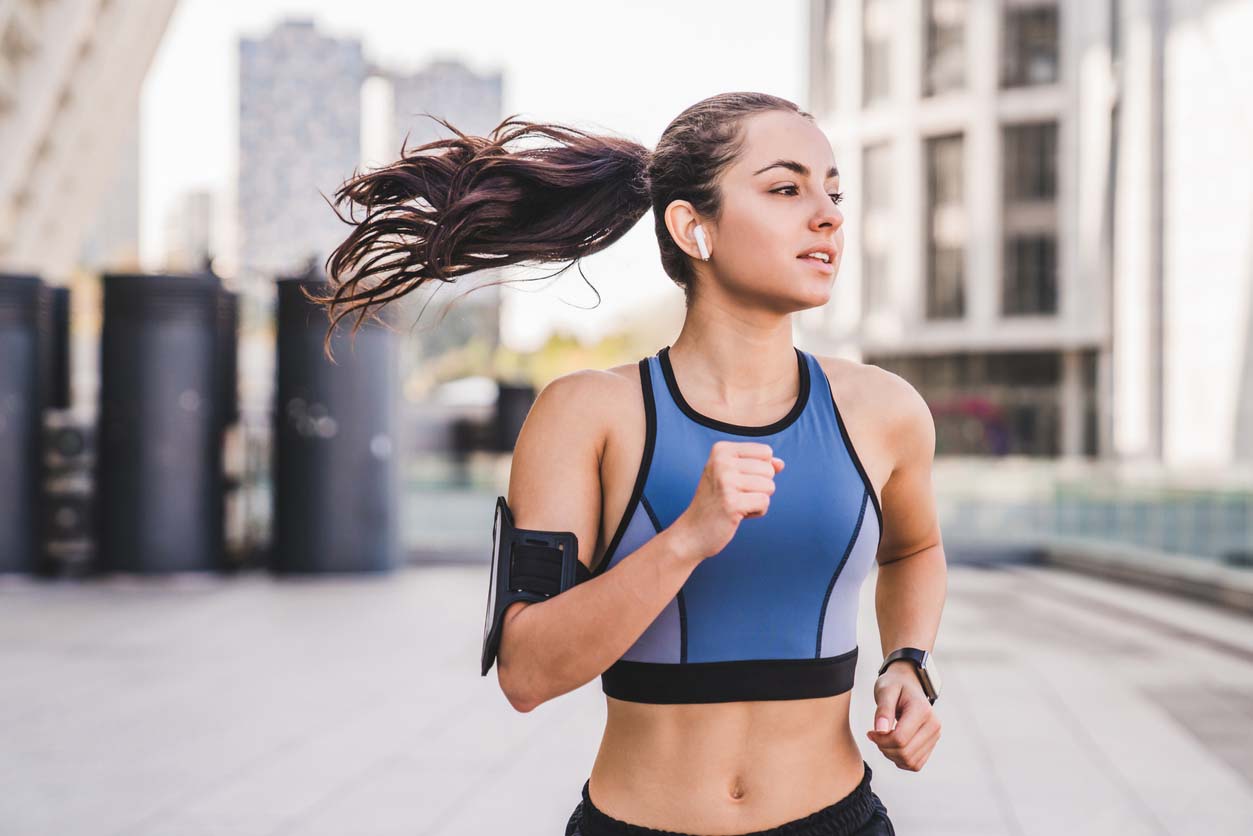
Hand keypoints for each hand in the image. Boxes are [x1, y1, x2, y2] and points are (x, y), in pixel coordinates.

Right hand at [669, 440, 784, 561]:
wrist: (693, 531)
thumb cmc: (716, 502)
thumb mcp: (733, 476)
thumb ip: (758, 465)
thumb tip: (781, 463)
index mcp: (721, 450)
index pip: (766, 452)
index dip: (759, 470)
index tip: (737, 481)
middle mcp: (722, 462)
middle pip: (769, 470)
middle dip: (760, 487)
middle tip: (735, 496)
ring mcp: (726, 482)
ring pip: (770, 486)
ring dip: (758, 500)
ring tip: (737, 504)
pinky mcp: (732, 503)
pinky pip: (764, 502)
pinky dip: (757, 512)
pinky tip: (738, 514)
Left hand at [866, 663, 940, 770]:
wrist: (907, 684)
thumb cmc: (894, 685)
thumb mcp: (885, 691)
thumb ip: (883, 710)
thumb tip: (881, 731)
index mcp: (923, 711)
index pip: (900, 739)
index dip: (881, 740)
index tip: (871, 732)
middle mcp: (933, 726)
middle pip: (906, 753)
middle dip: (885, 748)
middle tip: (875, 736)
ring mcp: (935, 737)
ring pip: (911, 762)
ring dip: (892, 755)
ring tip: (883, 740)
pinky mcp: (931, 745)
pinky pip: (915, 764)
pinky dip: (900, 760)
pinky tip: (892, 746)